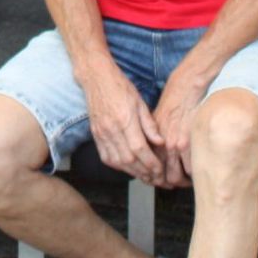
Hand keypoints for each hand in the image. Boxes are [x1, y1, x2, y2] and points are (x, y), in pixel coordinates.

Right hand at [84, 64, 165, 185]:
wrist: (96, 77)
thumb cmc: (120, 87)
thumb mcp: (140, 102)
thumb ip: (149, 124)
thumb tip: (160, 142)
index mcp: (125, 120)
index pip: (140, 150)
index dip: (151, 164)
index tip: (161, 171)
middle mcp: (112, 129)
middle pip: (129, 160)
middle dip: (145, 173)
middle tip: (158, 180)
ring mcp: (102, 133)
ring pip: (118, 163)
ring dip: (133, 173)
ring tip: (146, 177)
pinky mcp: (96, 135)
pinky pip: (107, 158)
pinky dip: (119, 167)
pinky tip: (128, 168)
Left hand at [149, 71, 208, 187]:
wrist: (186, 88)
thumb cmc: (173, 101)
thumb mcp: (157, 118)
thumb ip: (155, 137)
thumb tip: (155, 153)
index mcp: (153, 139)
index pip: (150, 168)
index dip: (155, 178)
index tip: (161, 182)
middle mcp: (161, 145)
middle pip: (162, 177)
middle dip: (168, 184)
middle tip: (175, 186)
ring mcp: (175, 146)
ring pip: (176, 178)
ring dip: (182, 183)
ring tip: (187, 182)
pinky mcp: (189, 144)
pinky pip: (190, 170)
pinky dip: (193, 175)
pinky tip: (196, 172)